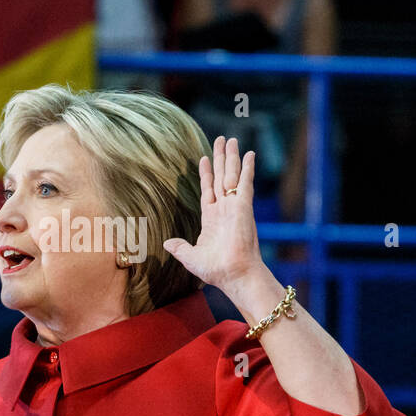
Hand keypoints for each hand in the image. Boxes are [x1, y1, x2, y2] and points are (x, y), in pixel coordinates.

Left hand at [163, 136, 261, 294]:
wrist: (233, 275)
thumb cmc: (216, 270)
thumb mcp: (191, 257)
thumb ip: (180, 248)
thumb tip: (167, 243)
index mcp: (212, 218)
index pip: (209, 189)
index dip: (206, 174)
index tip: (204, 158)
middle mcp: (224, 209)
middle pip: (221, 177)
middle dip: (221, 158)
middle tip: (221, 140)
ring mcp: (235, 206)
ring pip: (232, 175)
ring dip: (231, 157)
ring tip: (232, 140)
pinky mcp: (244, 206)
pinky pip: (245, 182)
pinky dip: (247, 168)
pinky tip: (249, 154)